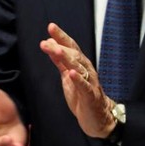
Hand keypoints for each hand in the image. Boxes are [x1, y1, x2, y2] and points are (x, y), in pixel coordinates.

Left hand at [39, 22, 114, 138]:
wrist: (99, 118)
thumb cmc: (82, 96)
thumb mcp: (67, 76)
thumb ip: (59, 60)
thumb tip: (50, 43)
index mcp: (80, 65)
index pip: (71, 47)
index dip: (61, 36)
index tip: (51, 27)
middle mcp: (86, 70)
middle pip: (74, 55)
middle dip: (61, 46)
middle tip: (46, 42)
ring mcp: (90, 83)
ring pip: (79, 68)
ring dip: (68, 59)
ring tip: (57, 51)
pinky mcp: (91, 97)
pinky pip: (85, 87)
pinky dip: (79, 80)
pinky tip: (72, 74)